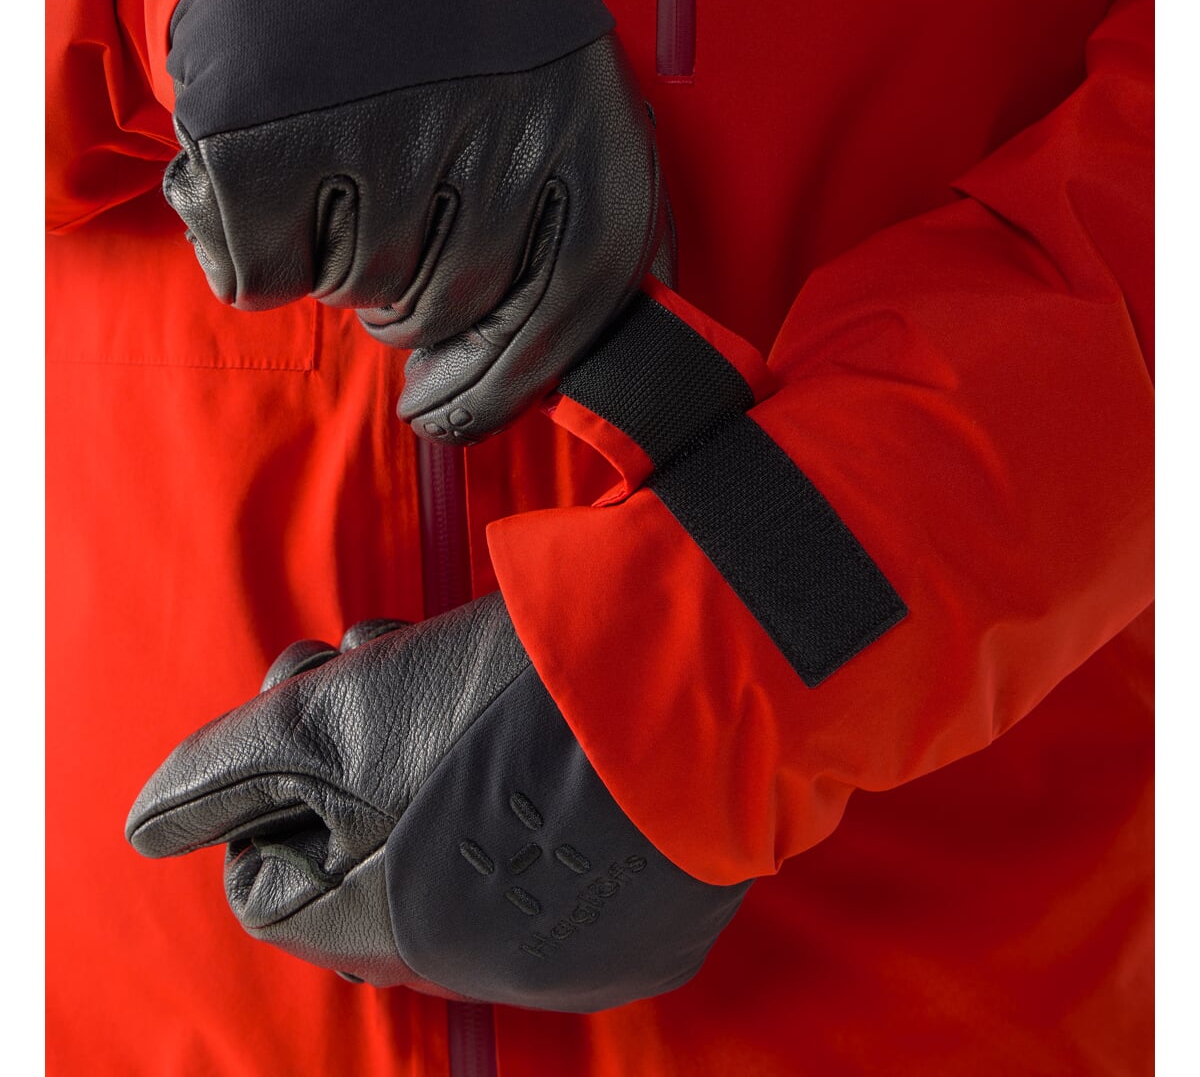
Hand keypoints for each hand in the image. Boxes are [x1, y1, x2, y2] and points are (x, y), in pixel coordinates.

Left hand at [126, 593, 749, 1010]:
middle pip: (365, 854)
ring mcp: (569, 939)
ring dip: (420, 747)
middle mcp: (477, 958)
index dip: (266, 781)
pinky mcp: (639, 906)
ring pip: (451, 842)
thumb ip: (224, 773)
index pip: (270, 883)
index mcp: (390, 932)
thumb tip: (144, 822)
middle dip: (340, 743)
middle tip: (360, 654)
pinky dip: (510, 782)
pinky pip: (541, 848)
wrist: (700, 677)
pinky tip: (516, 700)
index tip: (299, 698)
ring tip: (432, 655)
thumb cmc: (503, 701)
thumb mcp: (334, 719)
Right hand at [161, 0, 673, 442]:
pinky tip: (286, 174)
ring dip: (349, 266)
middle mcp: (505, 118)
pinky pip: (271, 278)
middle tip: (397, 218)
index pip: (576, 302)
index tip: (448, 417)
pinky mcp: (265, 133)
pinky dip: (265, 254)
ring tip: (350, 167)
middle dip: (415, 302)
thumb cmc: (454, 50)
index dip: (510, 381)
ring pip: (369, 296)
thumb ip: (592, 234)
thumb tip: (569, 377)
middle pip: (457, 310)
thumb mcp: (565, 113)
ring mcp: (387, 120)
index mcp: (592, 120)